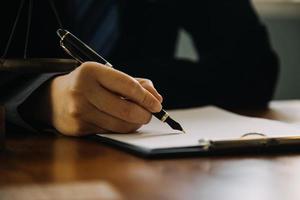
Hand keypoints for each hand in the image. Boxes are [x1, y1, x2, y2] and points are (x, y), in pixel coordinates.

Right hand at [43, 62, 162, 135]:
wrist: (53, 99)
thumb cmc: (88, 85)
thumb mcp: (107, 75)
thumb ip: (134, 83)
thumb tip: (156, 98)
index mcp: (91, 71)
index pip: (128, 86)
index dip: (147, 97)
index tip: (157, 104)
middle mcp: (83, 90)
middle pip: (126, 109)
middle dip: (144, 114)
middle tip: (150, 114)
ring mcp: (79, 111)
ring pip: (120, 125)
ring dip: (135, 123)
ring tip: (138, 118)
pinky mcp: (78, 128)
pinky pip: (109, 132)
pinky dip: (120, 128)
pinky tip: (121, 122)